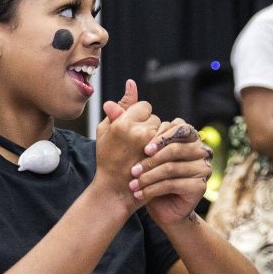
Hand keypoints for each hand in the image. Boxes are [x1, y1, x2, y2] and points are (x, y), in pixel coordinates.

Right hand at [94, 80, 160, 210]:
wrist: (114, 190)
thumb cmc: (106, 159)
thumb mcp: (105, 131)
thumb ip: (119, 108)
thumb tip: (131, 83)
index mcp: (122, 123)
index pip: (143, 106)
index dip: (138, 116)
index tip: (131, 129)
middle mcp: (138, 132)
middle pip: (154, 117)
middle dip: (147, 127)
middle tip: (136, 143)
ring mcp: (151, 145)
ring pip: (162, 129)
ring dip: (156, 137)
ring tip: (143, 151)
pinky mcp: (160, 156)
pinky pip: (168, 142)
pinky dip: (163, 147)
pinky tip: (152, 156)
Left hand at [130, 118, 210, 226]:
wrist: (154, 201)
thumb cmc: (142, 169)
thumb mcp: (129, 142)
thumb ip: (122, 120)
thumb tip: (107, 102)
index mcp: (184, 133)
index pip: (176, 127)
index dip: (159, 138)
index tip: (142, 150)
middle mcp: (197, 147)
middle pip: (176, 148)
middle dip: (152, 160)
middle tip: (134, 170)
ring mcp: (201, 166)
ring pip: (173, 168)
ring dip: (149, 177)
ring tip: (133, 184)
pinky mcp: (200, 185)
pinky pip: (175, 184)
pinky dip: (154, 189)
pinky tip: (140, 194)